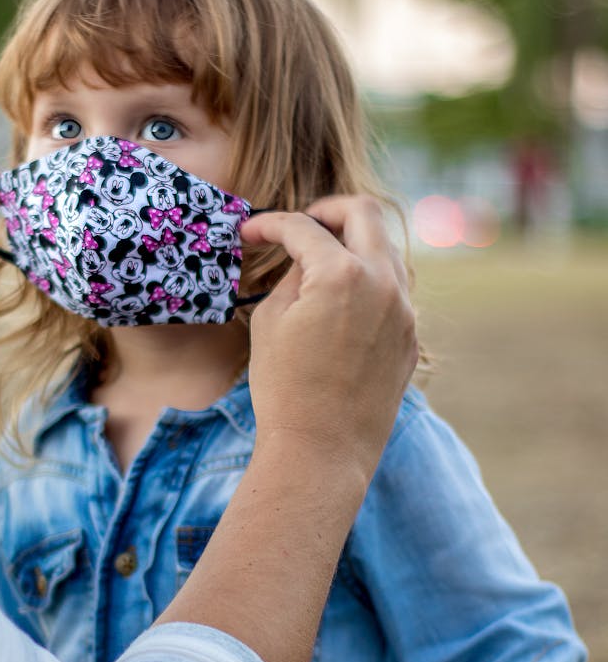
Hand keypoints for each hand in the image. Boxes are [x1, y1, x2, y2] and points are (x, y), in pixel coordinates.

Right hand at [242, 195, 417, 489]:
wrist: (322, 451)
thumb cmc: (285, 389)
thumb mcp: (272, 321)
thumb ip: (293, 275)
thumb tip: (306, 257)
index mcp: (342, 274)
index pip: (303, 228)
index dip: (270, 224)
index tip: (251, 232)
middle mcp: (383, 283)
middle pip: (364, 213)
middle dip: (328, 210)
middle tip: (303, 224)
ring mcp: (405, 310)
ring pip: (385, 250)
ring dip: (353, 245)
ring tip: (322, 264)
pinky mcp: (411, 337)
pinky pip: (394, 290)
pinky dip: (368, 282)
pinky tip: (341, 303)